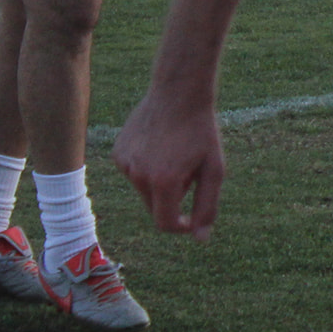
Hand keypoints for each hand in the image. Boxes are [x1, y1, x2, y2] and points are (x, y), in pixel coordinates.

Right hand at [114, 90, 226, 237]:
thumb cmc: (201, 130)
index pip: (166, 224)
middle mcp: (138, 175)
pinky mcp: (118, 153)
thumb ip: (207, 207)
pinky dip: (147, 168)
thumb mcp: (214, 169)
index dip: (182, 226)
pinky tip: (159, 144)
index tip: (194, 217)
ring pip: (144, 190)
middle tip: (190, 171)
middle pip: (155, 208)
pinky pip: (134, 172)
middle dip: (173, 199)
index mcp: (163, 182)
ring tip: (175, 153)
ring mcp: (125, 163)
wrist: (179, 92)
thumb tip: (199, 239)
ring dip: (160, 183)